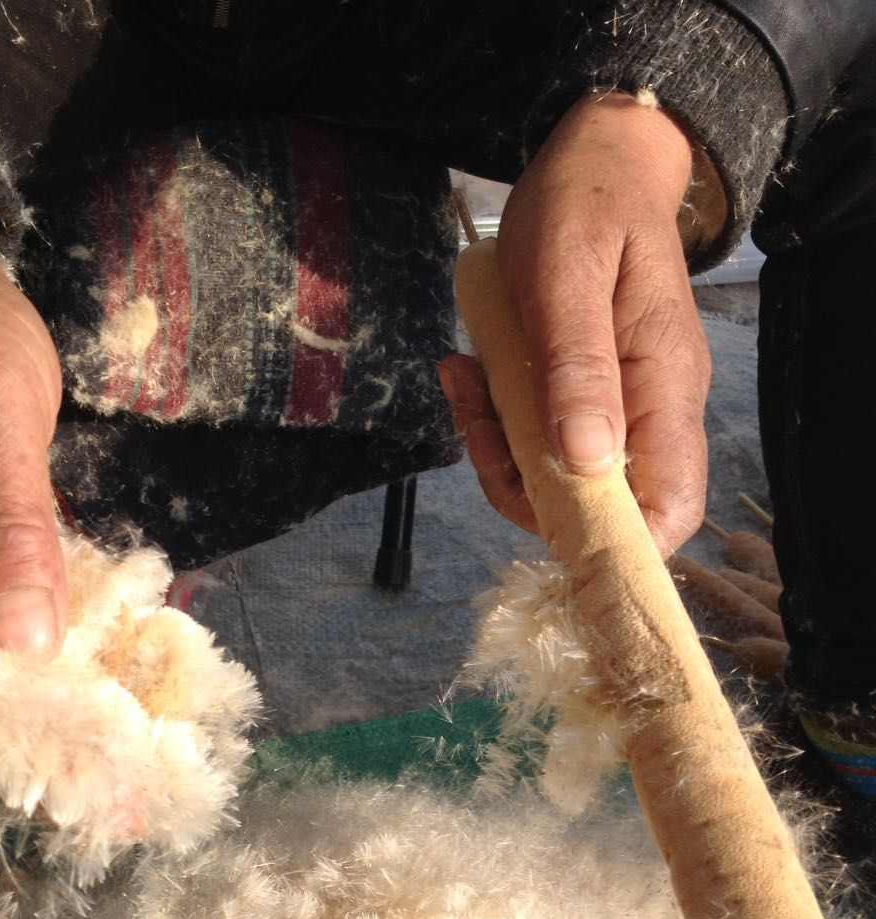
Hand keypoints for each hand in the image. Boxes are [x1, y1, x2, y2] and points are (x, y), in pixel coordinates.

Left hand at [442, 92, 713, 555]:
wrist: (596, 158)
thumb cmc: (585, 204)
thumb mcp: (566, 273)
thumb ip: (577, 366)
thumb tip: (587, 463)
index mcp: (664, 386)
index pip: (670, 509)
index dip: (616, 544)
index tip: (541, 523)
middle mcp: (651, 410)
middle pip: (602, 508)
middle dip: (527, 491)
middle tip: (477, 422)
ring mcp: (617, 405)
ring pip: (559, 480)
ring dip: (499, 452)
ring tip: (464, 383)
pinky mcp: (583, 396)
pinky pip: (539, 442)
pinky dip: (496, 424)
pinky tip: (468, 373)